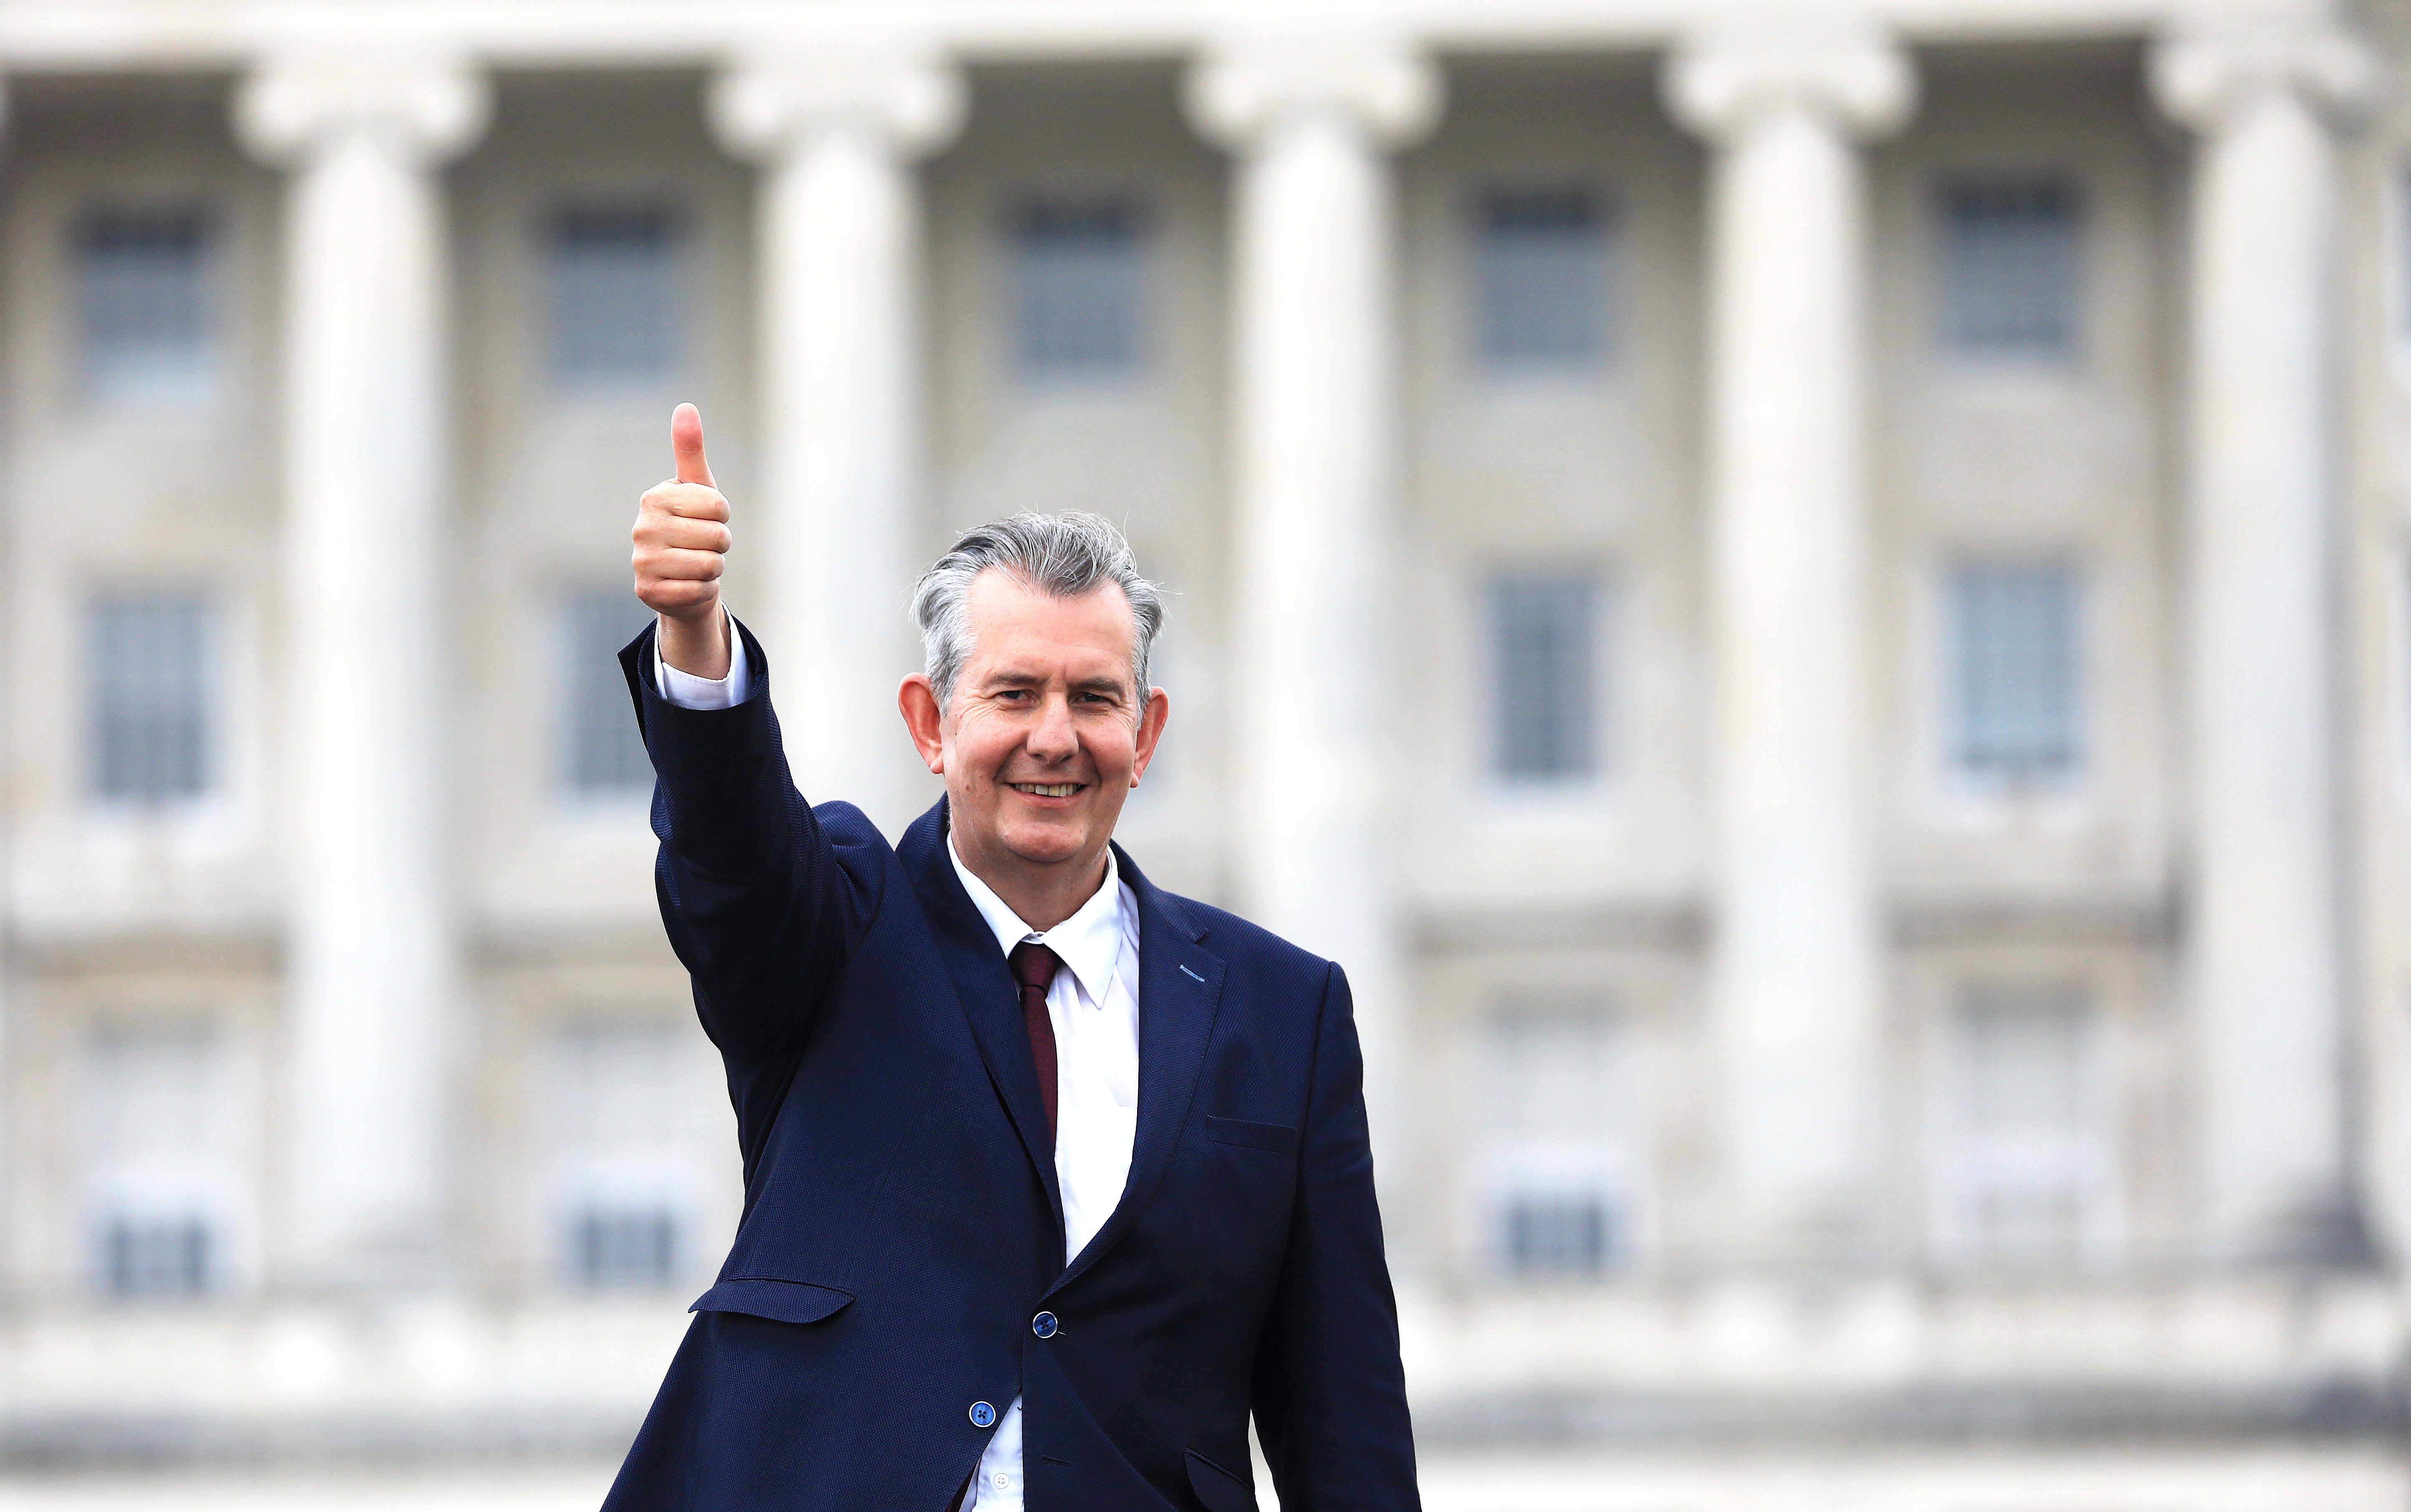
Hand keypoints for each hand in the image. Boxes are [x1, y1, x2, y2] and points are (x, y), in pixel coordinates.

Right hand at [633, 402, 732, 678]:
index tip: (707, 517)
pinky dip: (703, 590)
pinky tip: (688, 584)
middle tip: (701, 545)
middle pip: (718, 537)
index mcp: (655, 498)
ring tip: (696, 563)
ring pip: (711, 565)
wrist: (680, 577)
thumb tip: (685, 406)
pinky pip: (699, 591)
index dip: (722, 515)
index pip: (719, 506)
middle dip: (720, 544)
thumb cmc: (692, 525)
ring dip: (713, 568)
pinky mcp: (647, 592)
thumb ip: (690, 449)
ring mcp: (642, 561)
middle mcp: (642, 528)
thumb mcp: (696, 487)